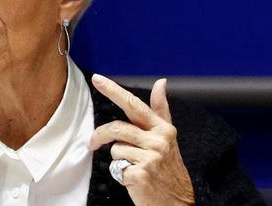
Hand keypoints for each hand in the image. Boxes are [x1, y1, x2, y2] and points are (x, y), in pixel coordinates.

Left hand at [88, 74, 194, 205]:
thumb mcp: (168, 137)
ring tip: (132, 166)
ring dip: (117, 159)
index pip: (134, 105)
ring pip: (114, 149)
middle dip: (100, 135)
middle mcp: (158, 141)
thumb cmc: (168, 169)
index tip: (97, 79)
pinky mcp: (139, 174)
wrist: (178, 203)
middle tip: (93, 143)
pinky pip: (115, 167)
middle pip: (116, 128)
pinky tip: (133, 178)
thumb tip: (160, 82)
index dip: (113, 90)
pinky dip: (119, 173)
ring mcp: (150, 158)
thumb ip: (161, 109)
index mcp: (163, 129)